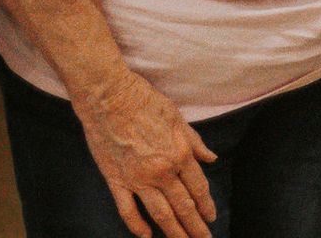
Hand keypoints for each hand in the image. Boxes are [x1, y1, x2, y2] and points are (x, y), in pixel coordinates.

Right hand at [77, 69, 218, 237]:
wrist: (108, 96)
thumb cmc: (143, 100)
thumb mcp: (177, 117)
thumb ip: (194, 142)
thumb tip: (211, 158)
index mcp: (179, 154)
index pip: (198, 188)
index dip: (206, 206)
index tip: (211, 218)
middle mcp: (161, 171)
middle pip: (183, 207)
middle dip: (196, 227)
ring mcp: (137, 179)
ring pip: (160, 214)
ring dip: (174, 233)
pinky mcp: (116, 180)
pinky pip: (128, 210)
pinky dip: (138, 226)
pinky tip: (146, 236)